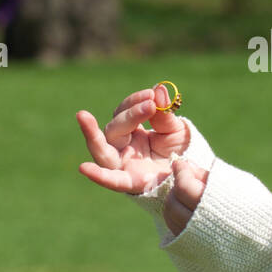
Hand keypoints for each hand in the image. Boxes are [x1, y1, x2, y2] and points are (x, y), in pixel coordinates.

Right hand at [77, 84, 208, 235]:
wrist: (188, 176)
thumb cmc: (177, 151)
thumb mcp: (174, 129)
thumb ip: (164, 114)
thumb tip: (160, 89)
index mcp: (130, 131)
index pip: (124, 112)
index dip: (135, 102)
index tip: (152, 94)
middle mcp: (121, 147)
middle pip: (114, 128)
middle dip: (130, 115)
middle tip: (150, 104)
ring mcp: (122, 164)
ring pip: (102, 150)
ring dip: (91, 134)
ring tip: (83, 116)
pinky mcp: (129, 182)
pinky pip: (112, 180)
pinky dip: (98, 175)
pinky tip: (84, 168)